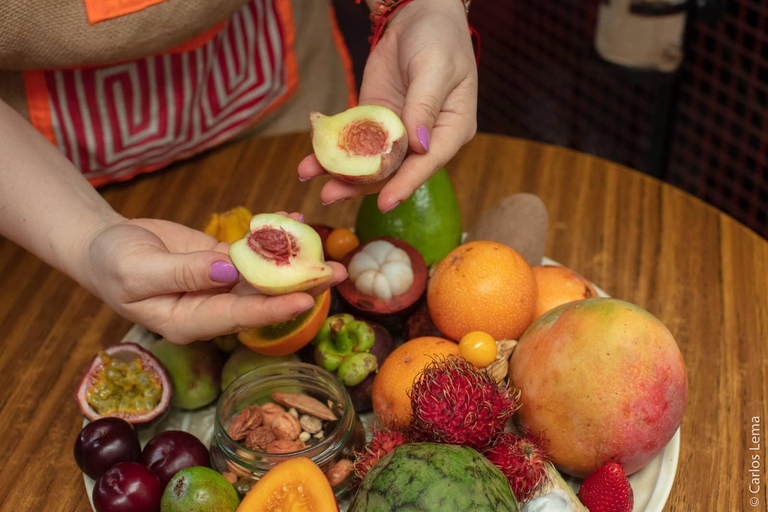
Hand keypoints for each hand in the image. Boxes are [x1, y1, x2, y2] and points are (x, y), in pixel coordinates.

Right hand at [84, 214, 345, 343]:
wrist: (105, 245)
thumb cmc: (112, 263)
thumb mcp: (139, 270)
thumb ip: (184, 274)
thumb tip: (228, 271)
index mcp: (188, 322)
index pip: (237, 317)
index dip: (272, 309)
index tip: (305, 299)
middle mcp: (211, 308)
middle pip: (261, 301)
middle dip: (299, 287)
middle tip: (338, 274)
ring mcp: (220, 285)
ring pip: (263, 277)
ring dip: (294, 262)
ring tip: (329, 250)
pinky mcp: (222, 263)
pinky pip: (252, 252)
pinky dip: (273, 237)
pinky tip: (296, 221)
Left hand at [298, 0, 476, 211]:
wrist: (419, 15)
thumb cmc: (439, 39)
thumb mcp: (436, 68)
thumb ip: (425, 105)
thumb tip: (417, 146)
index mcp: (451, 130)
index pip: (428, 163)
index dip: (405, 184)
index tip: (384, 202)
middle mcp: (424, 139)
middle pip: (393, 169)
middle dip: (361, 184)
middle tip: (329, 194)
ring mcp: (397, 131)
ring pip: (369, 160)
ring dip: (341, 171)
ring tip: (312, 178)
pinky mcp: (374, 119)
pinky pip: (353, 139)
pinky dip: (333, 148)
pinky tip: (310, 157)